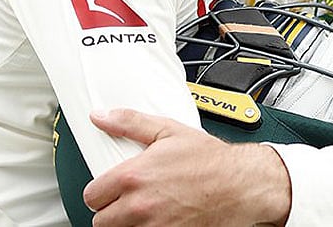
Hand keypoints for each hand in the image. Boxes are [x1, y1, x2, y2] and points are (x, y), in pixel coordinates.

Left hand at [84, 109, 290, 226]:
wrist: (240, 184)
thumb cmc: (210, 160)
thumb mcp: (168, 130)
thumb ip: (128, 123)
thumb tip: (101, 116)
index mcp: (133, 177)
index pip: (92, 196)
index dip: (100, 192)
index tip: (109, 190)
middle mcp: (139, 206)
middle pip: (101, 222)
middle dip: (111, 212)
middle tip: (127, 202)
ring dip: (127, 225)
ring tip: (144, 212)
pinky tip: (159, 220)